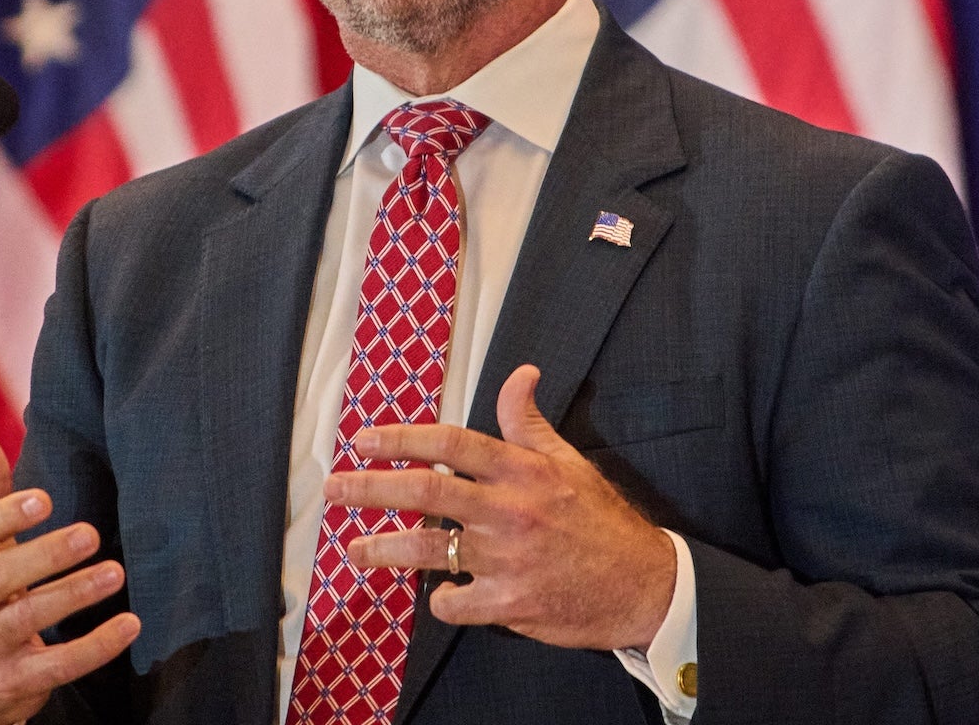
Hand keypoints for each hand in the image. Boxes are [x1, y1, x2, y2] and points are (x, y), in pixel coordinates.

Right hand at [0, 423, 139, 724]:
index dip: (7, 516)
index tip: (45, 498)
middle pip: (0, 577)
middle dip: (46, 555)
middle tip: (91, 533)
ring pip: (28, 620)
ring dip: (74, 595)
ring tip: (116, 573)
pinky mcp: (14, 681)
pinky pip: (56, 666)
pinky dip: (94, 647)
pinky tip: (129, 626)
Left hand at [326, 364, 675, 651]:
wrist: (643, 585)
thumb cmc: (601, 521)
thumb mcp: (569, 461)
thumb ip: (528, 423)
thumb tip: (519, 374)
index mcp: (522, 470)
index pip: (451, 444)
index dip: (402, 439)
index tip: (365, 440)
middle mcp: (510, 510)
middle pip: (426, 492)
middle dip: (372, 488)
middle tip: (335, 487)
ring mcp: (507, 559)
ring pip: (428, 550)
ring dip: (384, 549)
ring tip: (355, 549)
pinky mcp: (510, 603)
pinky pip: (455, 603)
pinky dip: (441, 600)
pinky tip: (439, 595)